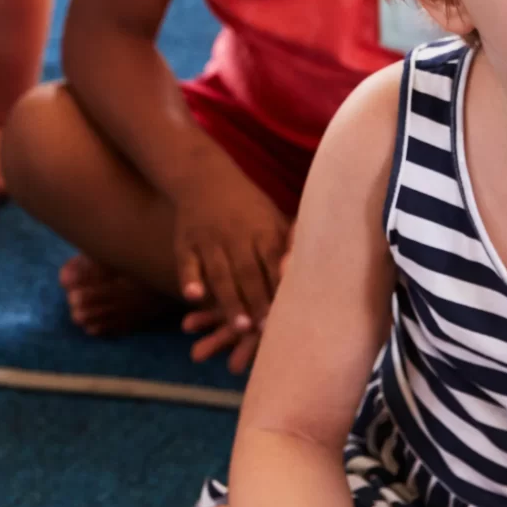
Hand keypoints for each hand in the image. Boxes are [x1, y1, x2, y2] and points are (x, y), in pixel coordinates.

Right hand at [171, 166, 291, 367]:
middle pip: (248, 272)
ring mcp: (208, 240)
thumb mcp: (273, 216)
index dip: (280, 286)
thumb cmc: (248, 205)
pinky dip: (189, 280)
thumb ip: (290, 242)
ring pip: (219, 274)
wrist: (203, 176)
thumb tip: (321, 263)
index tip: (289, 313)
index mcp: (262, 229)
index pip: (274, 262)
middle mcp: (236, 235)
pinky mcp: (185, 244)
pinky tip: (193, 299)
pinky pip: (186, 264)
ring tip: (238, 327)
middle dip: (257, 301)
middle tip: (265, 331)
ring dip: (229, 301)